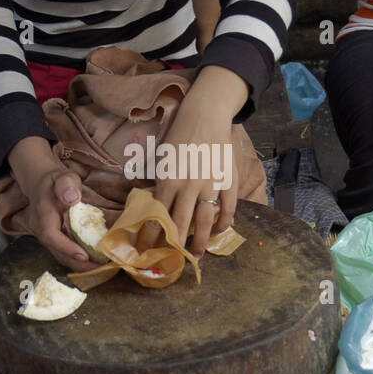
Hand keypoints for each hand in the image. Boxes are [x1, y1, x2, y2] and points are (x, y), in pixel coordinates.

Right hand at [6, 136, 95, 270]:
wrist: (41, 186)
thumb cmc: (54, 181)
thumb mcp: (62, 176)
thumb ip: (66, 184)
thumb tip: (72, 198)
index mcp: (42, 216)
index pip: (51, 236)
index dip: (66, 248)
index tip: (83, 255)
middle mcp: (42, 231)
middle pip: (58, 253)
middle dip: (79, 264)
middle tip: (101, 268)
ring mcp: (48, 238)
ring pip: (62, 257)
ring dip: (81, 265)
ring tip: (103, 268)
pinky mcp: (55, 241)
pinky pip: (66, 254)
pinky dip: (80, 260)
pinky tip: (97, 262)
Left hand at [135, 66, 247, 256]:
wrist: (206, 113)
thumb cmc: (179, 134)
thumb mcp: (162, 158)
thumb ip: (161, 184)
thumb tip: (156, 209)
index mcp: (168, 180)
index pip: (156, 216)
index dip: (149, 236)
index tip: (143, 251)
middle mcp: (189, 186)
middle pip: (180, 225)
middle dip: (174, 246)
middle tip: (171, 261)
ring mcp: (211, 185)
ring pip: (205, 222)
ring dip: (200, 242)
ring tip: (197, 255)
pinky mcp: (229, 181)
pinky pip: (228, 209)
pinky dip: (225, 223)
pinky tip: (220, 231)